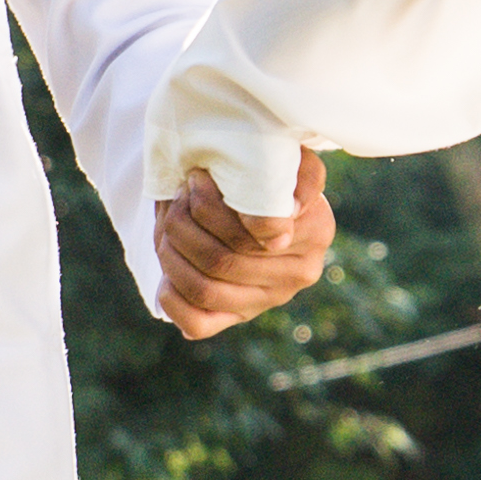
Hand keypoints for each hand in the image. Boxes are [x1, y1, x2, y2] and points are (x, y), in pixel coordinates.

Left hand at [157, 149, 338, 339]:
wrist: (255, 196)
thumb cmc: (264, 168)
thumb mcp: (286, 156)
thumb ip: (299, 172)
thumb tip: (281, 221)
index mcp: (314, 232)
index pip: (250, 234)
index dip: (207, 207)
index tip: (193, 181)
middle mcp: (297, 274)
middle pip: (221, 261)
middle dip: (182, 226)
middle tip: (173, 200)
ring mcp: (267, 300)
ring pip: (205, 289)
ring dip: (172, 255)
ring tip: (166, 224)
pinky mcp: (238, 317)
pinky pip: (198, 323)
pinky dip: (173, 298)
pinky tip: (167, 272)